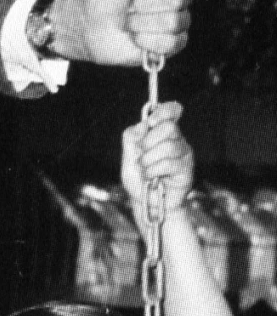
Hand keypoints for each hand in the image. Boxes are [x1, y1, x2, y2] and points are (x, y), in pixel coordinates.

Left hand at [54, 0, 194, 64]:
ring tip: (129, 21)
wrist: (88, 24)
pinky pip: (173, 43)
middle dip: (146, 2)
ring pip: (175, 22)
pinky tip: (135, 37)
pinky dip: (147, 41)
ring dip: (142, 23)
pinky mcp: (169, 45)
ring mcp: (176, 22)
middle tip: (130, 3)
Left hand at [120, 100, 193, 231]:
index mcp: (162, 134)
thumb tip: (142, 125)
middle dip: (149, 142)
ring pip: (169, 146)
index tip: (151, 121)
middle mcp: (176, 140)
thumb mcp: (127, 158)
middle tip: (142, 156)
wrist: (147, 204)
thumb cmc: (139, 181)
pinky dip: (153, 171)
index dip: (164, 111)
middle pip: (169, 127)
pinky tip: (152, 178)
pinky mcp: (187, 169)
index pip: (172, 111)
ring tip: (145, 171)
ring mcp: (184, 154)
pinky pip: (169, 163)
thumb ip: (130, 140)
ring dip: (149, 160)